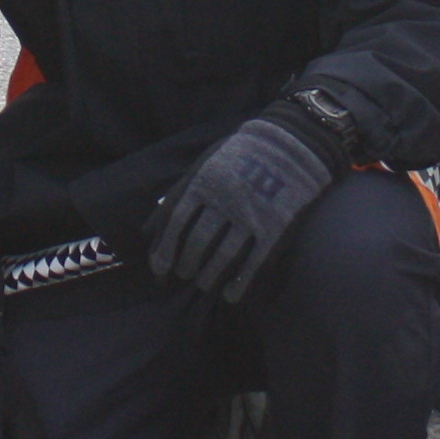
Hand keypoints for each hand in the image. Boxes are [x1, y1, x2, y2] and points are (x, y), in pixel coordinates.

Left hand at [146, 112, 340, 302]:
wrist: (292, 143)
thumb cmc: (240, 155)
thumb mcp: (204, 164)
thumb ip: (177, 194)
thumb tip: (147, 231)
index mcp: (203, 182)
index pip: (175, 222)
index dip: (164, 249)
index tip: (159, 269)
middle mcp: (224, 200)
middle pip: (197, 242)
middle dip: (186, 264)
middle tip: (184, 273)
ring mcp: (251, 214)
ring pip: (223, 256)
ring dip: (208, 276)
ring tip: (203, 283)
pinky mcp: (275, 227)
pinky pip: (254, 263)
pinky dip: (240, 284)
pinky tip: (230, 295)